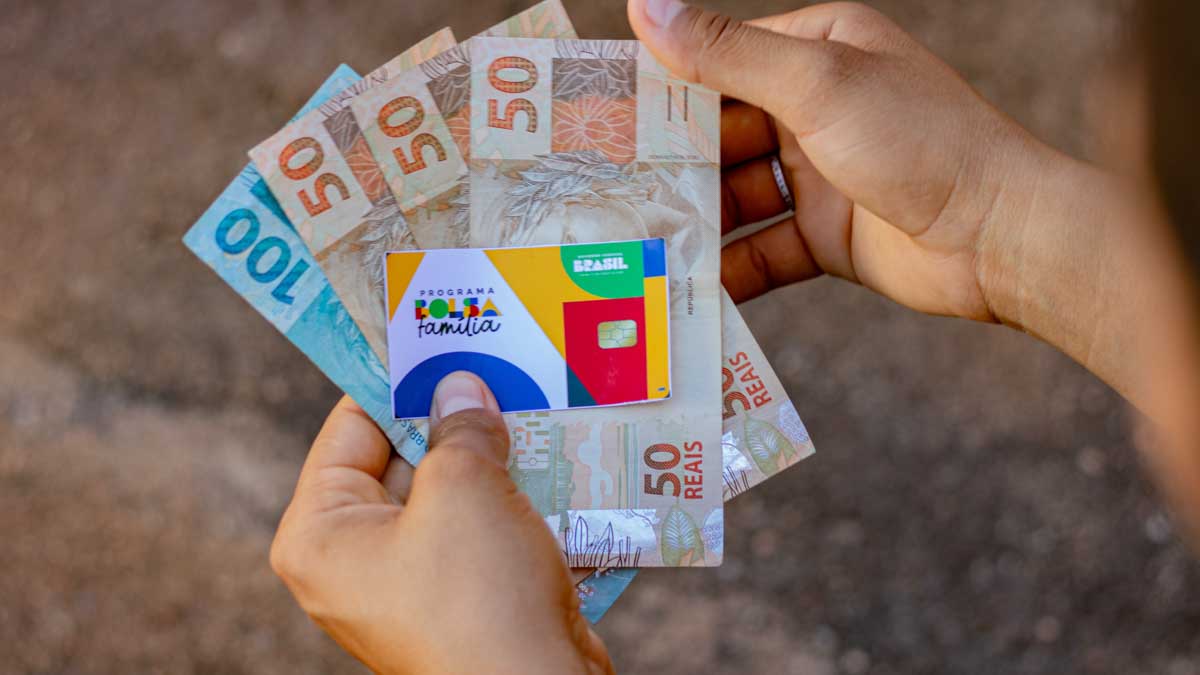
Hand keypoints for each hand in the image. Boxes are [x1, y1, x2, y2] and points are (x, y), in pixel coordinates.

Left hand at [270, 372, 612, 674]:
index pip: (350, 429)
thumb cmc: (477, 596)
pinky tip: (554, 459)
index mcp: (321, 535)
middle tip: (497, 362)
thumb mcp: (464, 490)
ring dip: (492, 455)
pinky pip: (480, 530)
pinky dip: (512, 498)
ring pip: (450, 494)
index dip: (395, 379)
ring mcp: (410, 583)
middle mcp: (354, 560)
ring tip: (535, 400)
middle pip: (403, 459)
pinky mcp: (461, 599)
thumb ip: (460, 427)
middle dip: (454, 416)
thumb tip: (463, 387)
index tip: (435, 334)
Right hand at [629, 0, 1059, 320]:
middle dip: (667, 166)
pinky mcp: (824, 237)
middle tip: (600, 194)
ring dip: (692, 221)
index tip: (596, 116)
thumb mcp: (817, 84)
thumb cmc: (921, 139)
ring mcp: (819, 175)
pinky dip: (728, 269)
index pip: (718, 61)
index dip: (658, 88)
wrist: (1000, 237)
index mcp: (816, 50)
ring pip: (733, 197)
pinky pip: (760, 250)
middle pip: (718, 135)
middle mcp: (814, 108)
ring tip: (633, 245)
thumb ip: (727, 52)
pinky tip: (686, 286)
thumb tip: (645, 6)